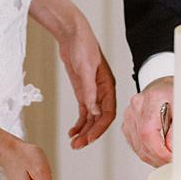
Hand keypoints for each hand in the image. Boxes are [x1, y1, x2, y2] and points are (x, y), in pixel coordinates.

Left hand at [56, 21, 116, 149]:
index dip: (100, 128)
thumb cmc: (83, 46)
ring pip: (91, 118)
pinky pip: (84, 112)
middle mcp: (103, 92)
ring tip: (74, 143)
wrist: (72, 34)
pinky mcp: (83, 91)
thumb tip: (94, 111)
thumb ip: (89, 90)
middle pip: (100, 119)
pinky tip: (72, 131)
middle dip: (90, 133)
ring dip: (84, 131)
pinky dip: (79, 123)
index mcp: (108, 86)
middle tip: (78, 145)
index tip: (89, 139)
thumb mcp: (85, 68)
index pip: (108, 113)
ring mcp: (92, 92)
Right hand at [122, 77, 173, 167]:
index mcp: (152, 99)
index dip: (160, 152)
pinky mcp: (128, 123)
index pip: (148, 133)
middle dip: (159, 157)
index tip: (171, 158)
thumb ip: (177, 129)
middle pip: (142, 142)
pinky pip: (135, 144)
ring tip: (167, 158)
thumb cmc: (176, 93)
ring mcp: (130, 115)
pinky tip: (158, 153)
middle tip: (173, 161)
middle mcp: (137, 106)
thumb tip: (171, 148)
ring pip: (138, 147)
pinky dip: (147, 153)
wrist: (165, 86)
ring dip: (153, 158)